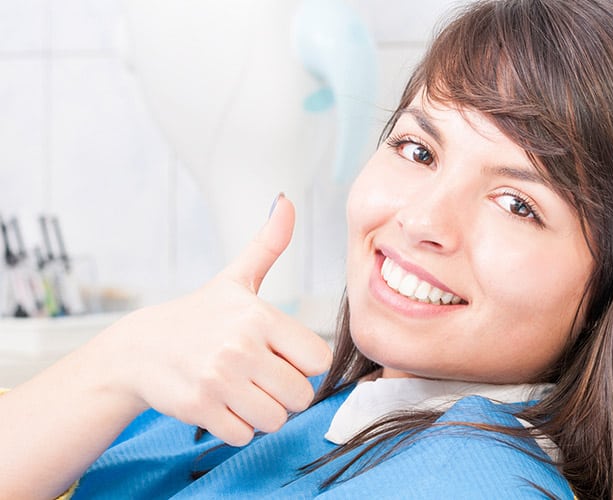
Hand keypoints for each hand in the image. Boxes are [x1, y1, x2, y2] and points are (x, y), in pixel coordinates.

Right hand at [97, 195, 331, 445]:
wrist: (140, 348)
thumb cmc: (199, 315)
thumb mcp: (235, 278)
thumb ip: (268, 244)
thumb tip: (285, 199)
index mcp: (260, 316)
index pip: (318, 360)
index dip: (303, 363)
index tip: (281, 355)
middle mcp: (241, 347)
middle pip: (300, 395)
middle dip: (284, 392)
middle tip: (260, 377)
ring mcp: (219, 380)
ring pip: (275, 419)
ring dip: (263, 412)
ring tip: (242, 391)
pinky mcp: (200, 408)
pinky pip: (244, 435)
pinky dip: (237, 427)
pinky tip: (222, 404)